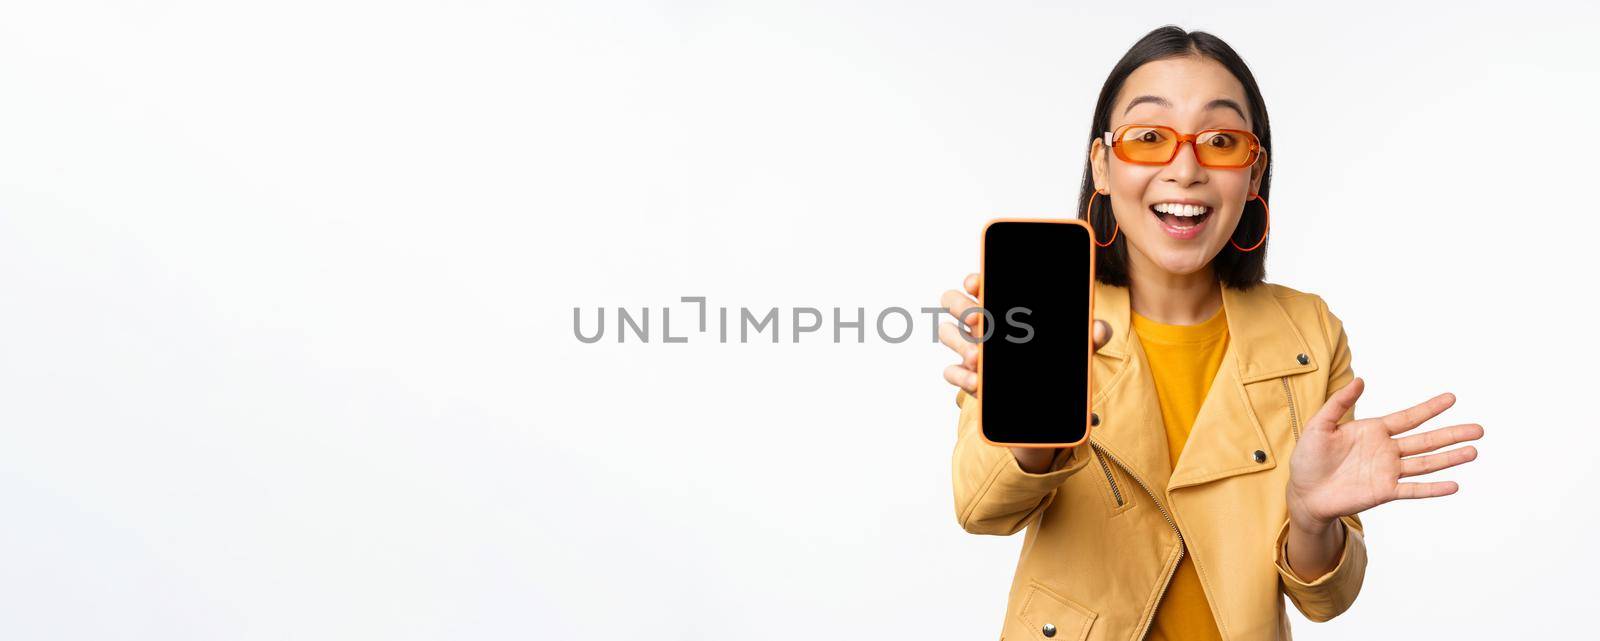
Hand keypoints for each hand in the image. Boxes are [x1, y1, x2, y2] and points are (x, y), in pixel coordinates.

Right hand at [939, 273, 1110, 471]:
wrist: (1045, 402)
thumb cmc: (1055, 361)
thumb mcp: (1077, 348)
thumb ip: (1091, 336)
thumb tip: (1098, 329)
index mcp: (1004, 307)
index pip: (979, 283)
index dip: (975, 280)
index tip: (978, 283)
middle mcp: (982, 323)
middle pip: (953, 301)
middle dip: (961, 305)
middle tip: (978, 319)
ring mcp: (971, 349)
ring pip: (947, 333)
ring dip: (959, 342)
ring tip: (979, 359)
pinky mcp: (968, 377)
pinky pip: (951, 372)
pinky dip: (961, 376)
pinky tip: (977, 383)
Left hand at [1286, 377, 1484, 531]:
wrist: (1303, 491)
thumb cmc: (1309, 458)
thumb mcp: (1320, 424)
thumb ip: (1339, 403)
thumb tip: (1360, 380)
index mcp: (1374, 431)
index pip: (1408, 417)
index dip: (1429, 408)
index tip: (1452, 398)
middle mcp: (1386, 451)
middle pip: (1426, 440)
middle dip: (1452, 434)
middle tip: (1479, 429)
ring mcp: (1387, 472)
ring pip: (1425, 463)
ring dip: (1450, 458)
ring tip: (1473, 451)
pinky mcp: (1384, 492)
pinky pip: (1413, 490)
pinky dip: (1433, 488)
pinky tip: (1454, 485)